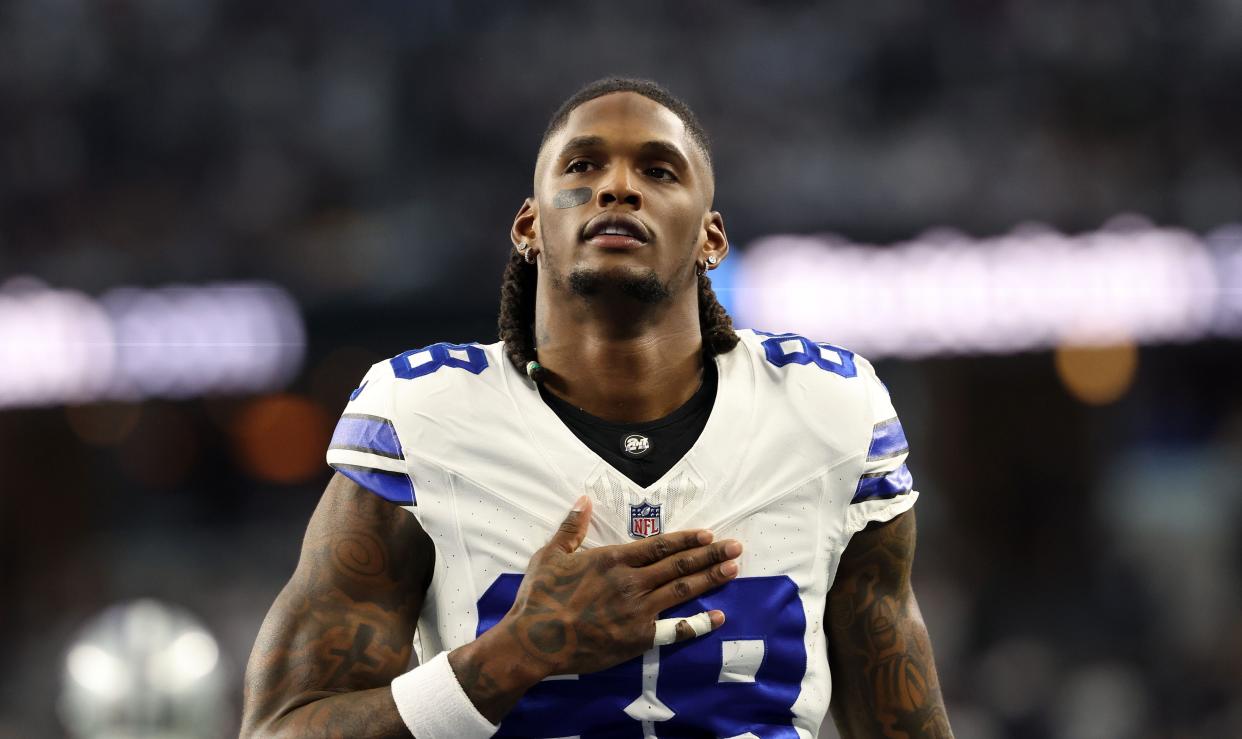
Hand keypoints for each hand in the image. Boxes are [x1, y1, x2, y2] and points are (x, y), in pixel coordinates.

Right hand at [499, 495, 741, 676]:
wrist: (535, 640)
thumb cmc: (540, 596)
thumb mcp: (550, 554)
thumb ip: (572, 526)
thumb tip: (583, 499)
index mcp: (613, 559)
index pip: (660, 545)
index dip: (687, 539)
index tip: (709, 534)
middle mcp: (631, 582)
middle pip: (679, 565)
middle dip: (710, 555)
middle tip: (736, 547)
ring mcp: (638, 611)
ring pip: (682, 590)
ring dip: (710, 579)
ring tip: (733, 569)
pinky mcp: (638, 638)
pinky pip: (675, 629)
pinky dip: (699, 623)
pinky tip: (718, 617)